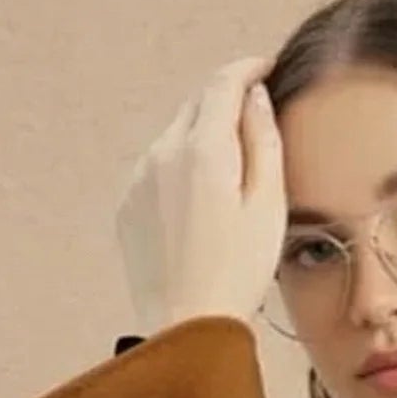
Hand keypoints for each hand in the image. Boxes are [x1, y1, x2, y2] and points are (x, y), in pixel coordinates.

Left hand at [115, 55, 283, 334]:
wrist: (185, 328)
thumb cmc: (236, 275)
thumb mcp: (268, 207)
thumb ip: (263, 142)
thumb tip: (255, 98)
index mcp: (204, 149)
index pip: (223, 84)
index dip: (247, 70)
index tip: (265, 69)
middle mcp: (163, 153)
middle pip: (196, 106)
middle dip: (224, 103)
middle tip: (252, 118)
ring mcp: (139, 179)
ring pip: (174, 137)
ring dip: (201, 139)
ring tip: (227, 172)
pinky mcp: (128, 206)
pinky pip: (156, 170)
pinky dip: (179, 170)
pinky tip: (199, 205)